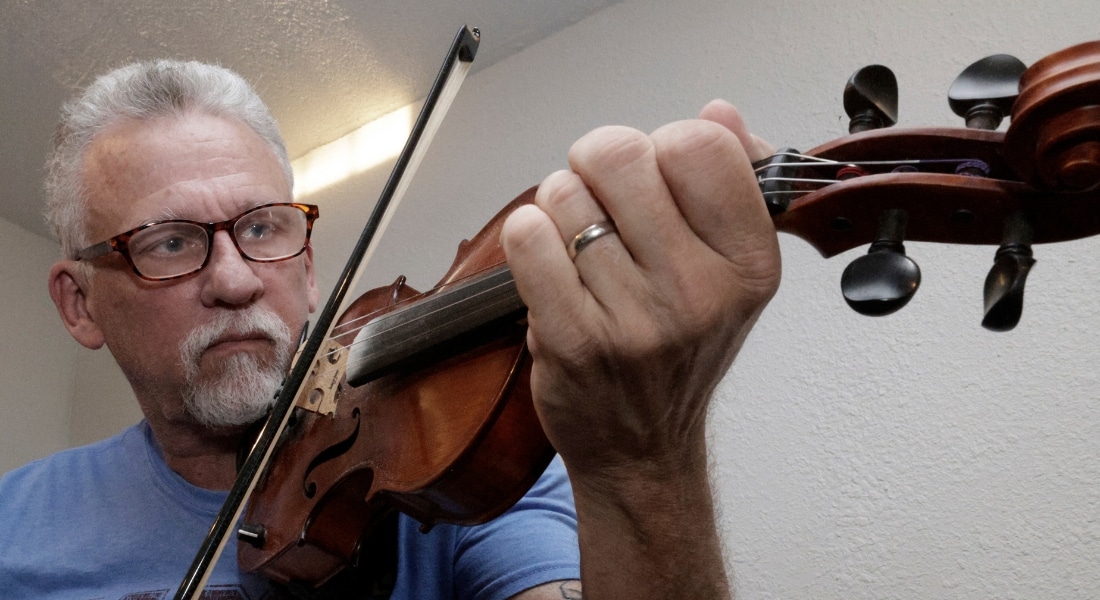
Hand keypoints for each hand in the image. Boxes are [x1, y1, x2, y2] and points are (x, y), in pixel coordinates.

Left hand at [501, 100, 780, 479]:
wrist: (642, 449)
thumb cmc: (680, 352)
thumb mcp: (732, 271)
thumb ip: (730, 184)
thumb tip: (718, 113)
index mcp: (748, 264)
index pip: (698, 144)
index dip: (662, 145)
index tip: (655, 176)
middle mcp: (699, 293)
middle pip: (619, 155)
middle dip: (597, 163)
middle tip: (601, 198)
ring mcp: (635, 321)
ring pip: (565, 195)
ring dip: (561, 208)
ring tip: (580, 247)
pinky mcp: (574, 342)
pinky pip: (528, 238)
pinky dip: (528, 237)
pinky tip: (550, 263)